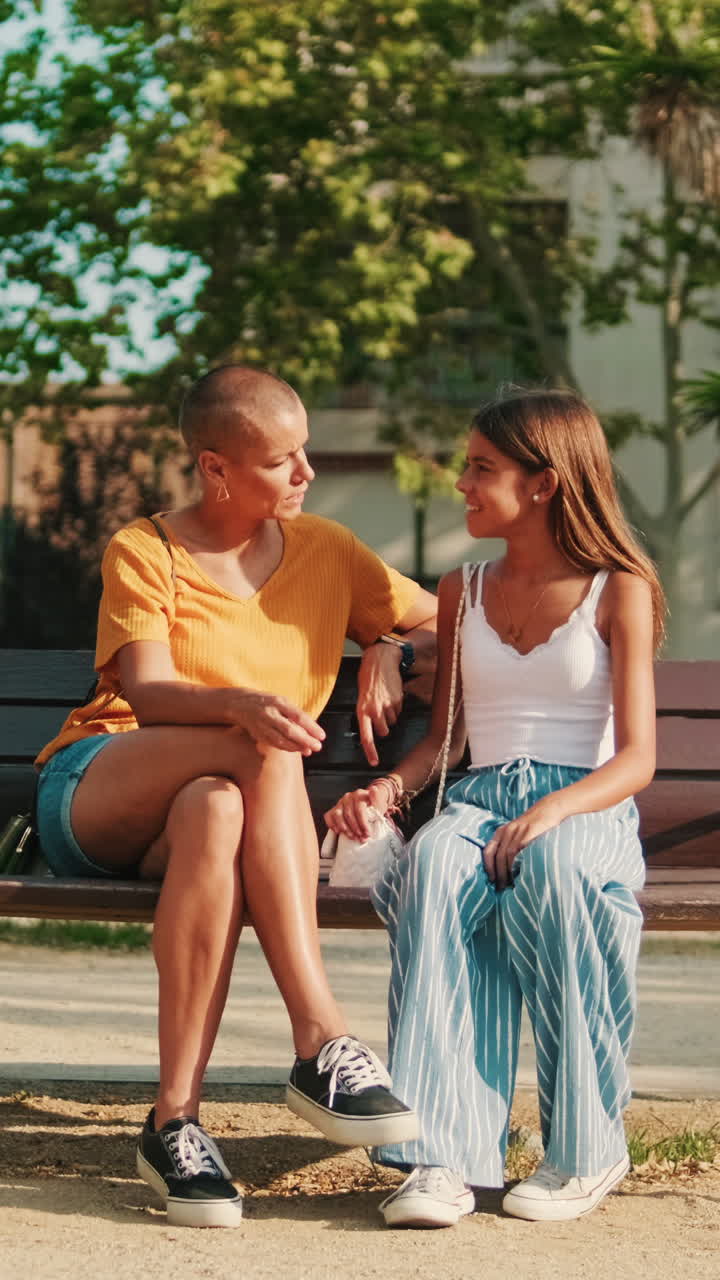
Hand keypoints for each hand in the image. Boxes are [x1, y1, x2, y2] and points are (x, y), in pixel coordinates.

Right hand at [225, 690, 324, 754]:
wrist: (240, 704)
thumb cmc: (267, 702)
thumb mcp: (281, 701)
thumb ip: (294, 714)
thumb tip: (312, 730)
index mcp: (279, 702)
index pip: (298, 716)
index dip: (311, 727)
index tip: (322, 736)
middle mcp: (270, 713)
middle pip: (289, 730)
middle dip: (305, 740)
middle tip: (318, 747)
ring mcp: (262, 725)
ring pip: (281, 740)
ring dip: (296, 747)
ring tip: (309, 751)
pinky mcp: (258, 734)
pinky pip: (274, 743)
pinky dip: (286, 748)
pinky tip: (296, 749)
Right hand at [324, 779, 395, 841]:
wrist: (367, 804)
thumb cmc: (373, 806)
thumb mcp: (379, 803)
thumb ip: (377, 799)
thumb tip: (374, 790)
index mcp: (359, 794)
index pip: (359, 810)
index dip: (363, 824)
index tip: (368, 834)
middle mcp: (348, 797)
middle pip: (349, 815)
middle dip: (356, 829)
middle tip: (361, 838)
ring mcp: (340, 802)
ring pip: (338, 816)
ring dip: (345, 829)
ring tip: (352, 837)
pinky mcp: (333, 809)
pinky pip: (329, 816)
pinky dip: (332, 825)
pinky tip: (339, 832)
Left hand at [356, 643, 403, 765]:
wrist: (380, 660)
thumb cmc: (368, 677)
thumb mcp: (362, 696)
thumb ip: (366, 713)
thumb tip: (373, 728)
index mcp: (361, 710)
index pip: (366, 736)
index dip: (370, 751)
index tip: (374, 762)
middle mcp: (374, 710)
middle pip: (383, 732)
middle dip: (384, 727)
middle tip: (380, 715)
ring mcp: (387, 706)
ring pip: (392, 721)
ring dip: (390, 715)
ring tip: (384, 700)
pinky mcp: (397, 700)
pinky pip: (398, 711)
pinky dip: (396, 706)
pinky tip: (390, 695)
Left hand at [482, 797, 564, 890]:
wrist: (549, 808)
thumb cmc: (534, 825)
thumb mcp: (518, 831)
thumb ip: (510, 844)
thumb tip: (506, 868)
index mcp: (502, 831)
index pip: (488, 850)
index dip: (488, 867)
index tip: (491, 880)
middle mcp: (507, 830)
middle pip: (497, 856)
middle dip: (498, 874)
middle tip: (501, 888)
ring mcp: (518, 831)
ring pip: (506, 855)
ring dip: (507, 872)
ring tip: (510, 885)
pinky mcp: (529, 832)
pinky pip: (519, 850)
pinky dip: (517, 863)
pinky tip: (520, 873)